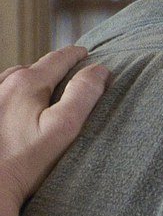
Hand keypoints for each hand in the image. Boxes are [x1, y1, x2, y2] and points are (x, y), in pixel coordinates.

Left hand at [0, 46, 108, 208]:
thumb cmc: (25, 162)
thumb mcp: (64, 127)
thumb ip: (84, 94)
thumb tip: (99, 70)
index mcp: (27, 83)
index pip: (58, 59)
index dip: (76, 55)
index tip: (86, 53)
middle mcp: (3, 84)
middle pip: (33, 67)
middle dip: (52, 68)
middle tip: (68, 75)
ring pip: (12, 79)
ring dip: (29, 80)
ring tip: (42, 90)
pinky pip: (0, 93)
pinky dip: (11, 93)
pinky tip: (16, 108)